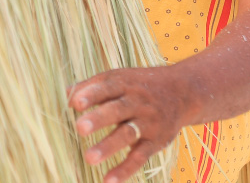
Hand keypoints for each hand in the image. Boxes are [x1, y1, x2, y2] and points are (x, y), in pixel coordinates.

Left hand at [67, 66, 195, 182]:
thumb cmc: (140, 85)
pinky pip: (139, 157)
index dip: (91, 94)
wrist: (182, 92)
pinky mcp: (155, 141)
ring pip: (128, 134)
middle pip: (117, 110)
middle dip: (99, 119)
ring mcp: (147, 122)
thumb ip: (92, 86)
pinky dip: (125, 169)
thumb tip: (66, 95)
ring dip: (109, 146)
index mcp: (124, 83)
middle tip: (80, 128)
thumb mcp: (118, 78)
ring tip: (89, 158)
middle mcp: (137, 102)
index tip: (75, 103)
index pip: (107, 87)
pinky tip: (108, 181)